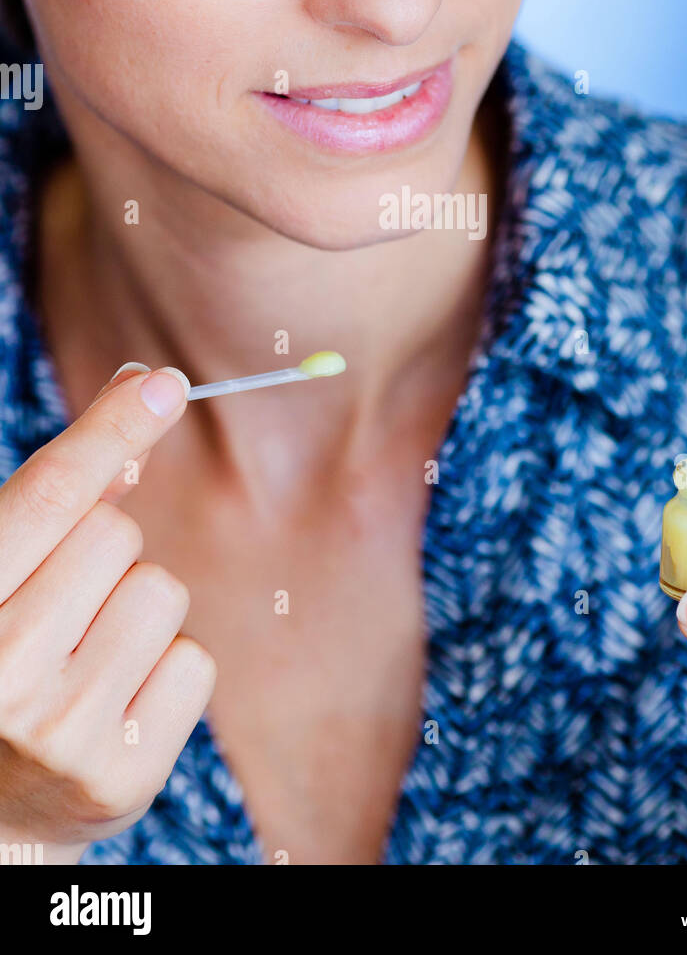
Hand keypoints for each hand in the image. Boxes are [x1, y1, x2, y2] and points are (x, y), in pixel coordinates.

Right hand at [0, 363, 215, 863]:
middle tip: (64, 608)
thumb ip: (63, 492)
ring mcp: (61, 733)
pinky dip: (168, 667)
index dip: (110, 431)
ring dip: (138, 609)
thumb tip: (145, 390)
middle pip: (115, 535)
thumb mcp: (6, 573)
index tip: (165, 384)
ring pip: (162, 592)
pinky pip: (194, 660)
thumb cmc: (2, 658)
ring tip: (86, 658)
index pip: (49, 494)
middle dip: (105, 552)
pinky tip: (120, 702)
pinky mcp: (122, 776)